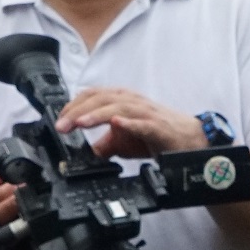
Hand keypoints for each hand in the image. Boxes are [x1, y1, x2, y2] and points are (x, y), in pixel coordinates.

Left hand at [50, 85, 198, 157]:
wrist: (190, 141)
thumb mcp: (124, 142)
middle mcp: (132, 102)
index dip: (73, 106)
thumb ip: (104, 145)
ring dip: (96, 115)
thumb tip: (83, 154)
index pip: (92, 95)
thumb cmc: (157, 135)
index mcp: (122, 101)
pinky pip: (141, 123)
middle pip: (100, 99)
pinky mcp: (158, 127)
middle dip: (78, 111)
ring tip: (79, 123)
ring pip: (117, 107)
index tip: (59, 121)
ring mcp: (145, 113)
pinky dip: (127, 123)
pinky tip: (115, 124)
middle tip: (61, 126)